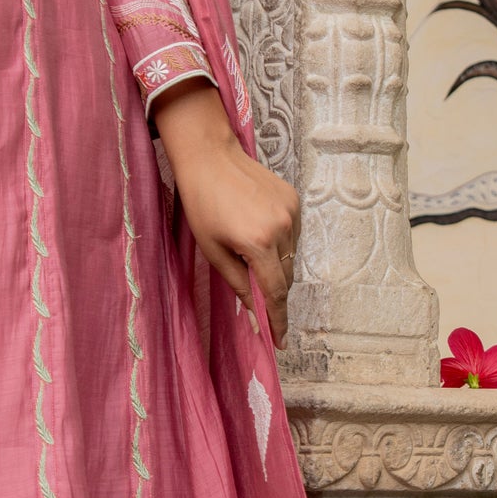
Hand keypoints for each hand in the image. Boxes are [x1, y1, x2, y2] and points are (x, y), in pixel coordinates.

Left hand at [151, 79, 299, 343]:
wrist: (209, 156)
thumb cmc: (202, 204)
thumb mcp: (212, 250)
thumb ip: (238, 283)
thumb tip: (254, 312)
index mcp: (258, 243)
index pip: (274, 292)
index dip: (277, 319)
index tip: (280, 341)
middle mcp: (282, 228)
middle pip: (285, 276)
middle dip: (272, 291)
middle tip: (257, 299)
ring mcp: (292, 212)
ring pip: (290, 255)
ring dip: (275, 263)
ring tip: (247, 248)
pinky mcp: (294, 199)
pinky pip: (291, 234)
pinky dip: (279, 241)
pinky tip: (257, 228)